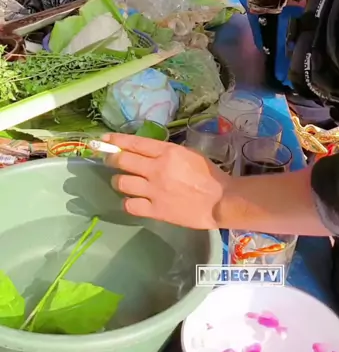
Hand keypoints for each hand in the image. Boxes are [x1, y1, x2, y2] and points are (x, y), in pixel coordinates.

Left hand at [104, 134, 228, 226]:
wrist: (220, 201)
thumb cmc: (210, 175)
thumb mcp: (189, 154)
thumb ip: (167, 152)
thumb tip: (147, 152)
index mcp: (167, 152)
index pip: (134, 143)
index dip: (116, 140)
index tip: (105, 140)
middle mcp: (157, 169)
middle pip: (123, 161)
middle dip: (112, 159)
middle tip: (111, 160)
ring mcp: (154, 191)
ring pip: (121, 182)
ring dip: (119, 180)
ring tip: (123, 182)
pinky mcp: (156, 210)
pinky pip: (130, 205)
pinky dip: (128, 201)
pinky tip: (133, 200)